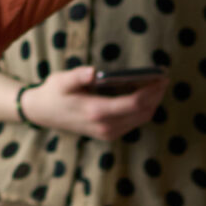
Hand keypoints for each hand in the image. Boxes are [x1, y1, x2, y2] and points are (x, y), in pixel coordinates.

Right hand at [17, 66, 164, 140]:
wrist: (42, 113)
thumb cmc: (53, 92)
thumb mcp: (62, 80)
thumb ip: (78, 76)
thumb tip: (92, 71)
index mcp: (96, 111)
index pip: (133, 103)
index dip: (151, 91)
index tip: (161, 77)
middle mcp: (105, 126)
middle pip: (143, 112)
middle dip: (156, 95)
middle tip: (163, 78)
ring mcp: (107, 133)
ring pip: (141, 119)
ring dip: (152, 103)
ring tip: (157, 85)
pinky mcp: (108, 134)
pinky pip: (134, 123)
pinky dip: (144, 110)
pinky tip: (145, 96)